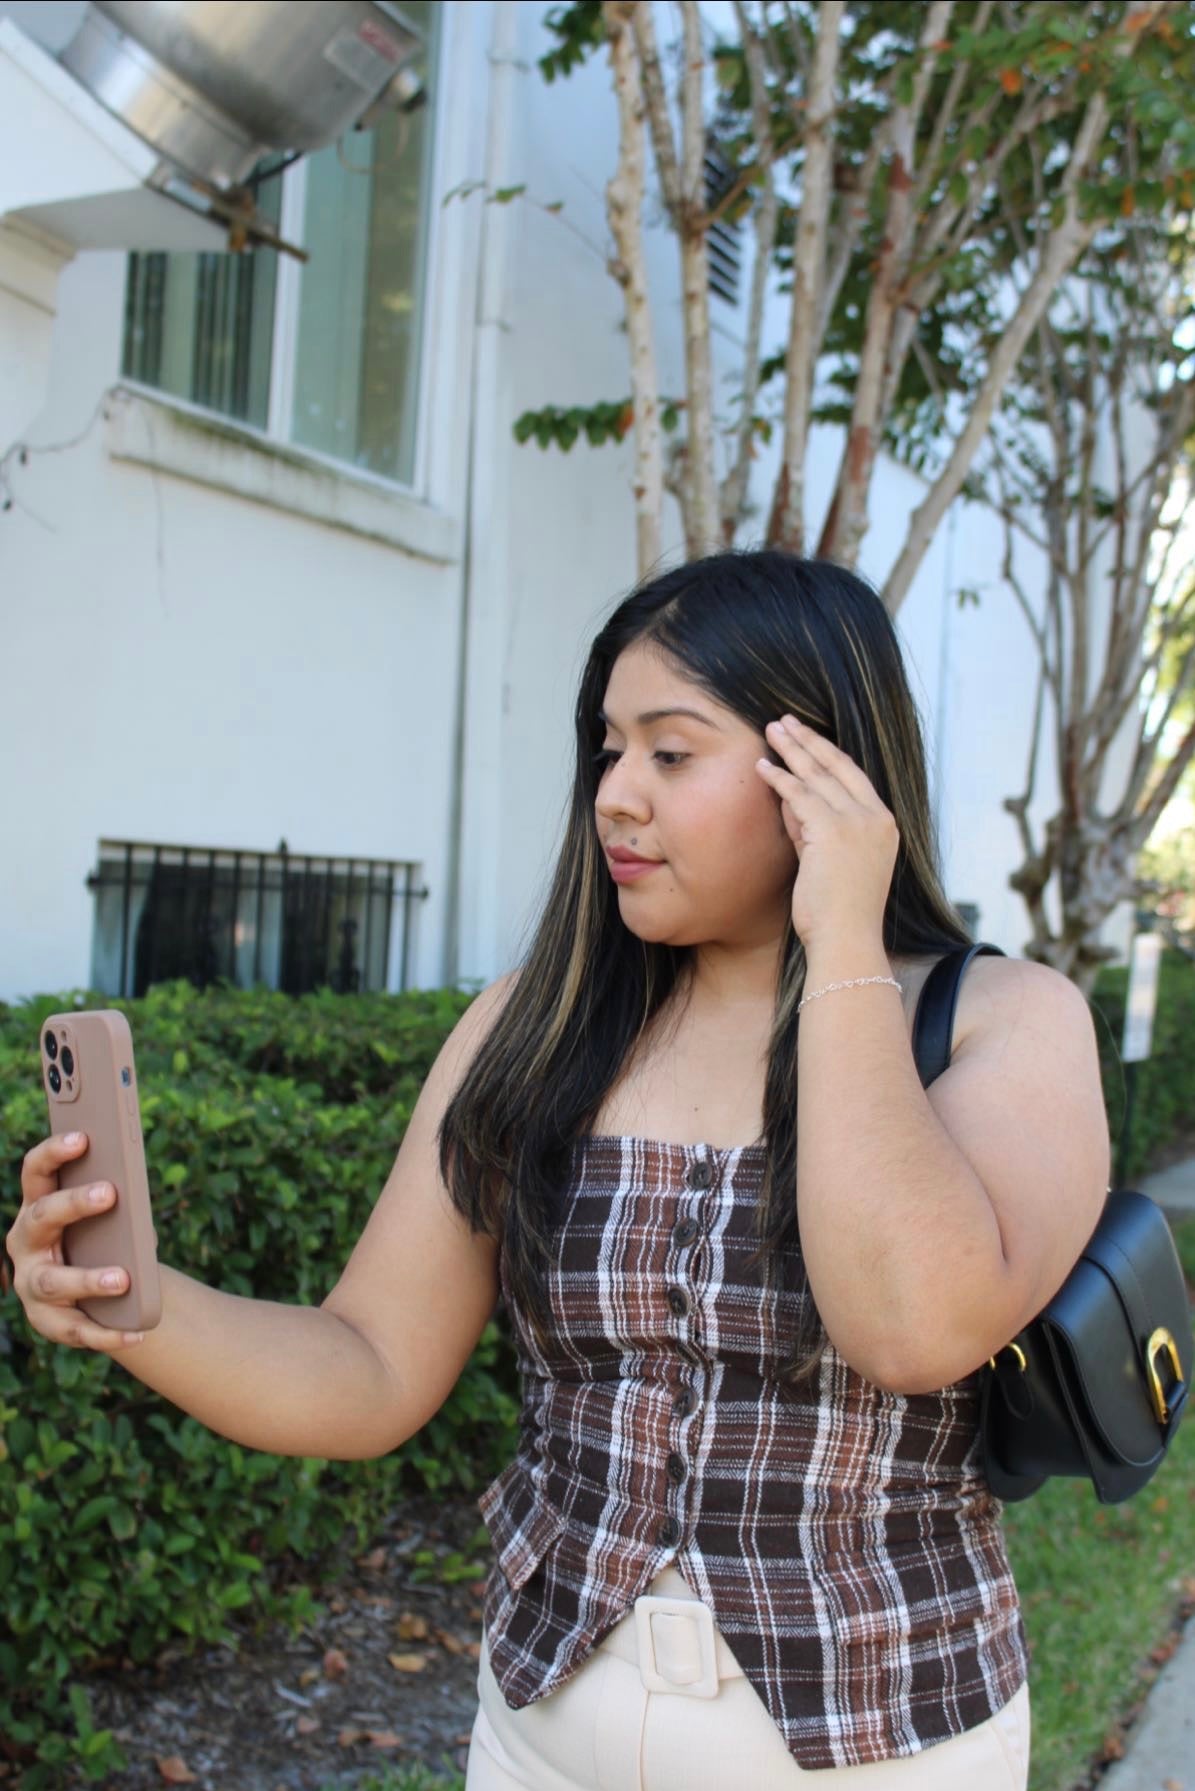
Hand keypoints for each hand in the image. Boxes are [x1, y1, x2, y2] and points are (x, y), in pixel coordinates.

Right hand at [7, 1132, 143, 1351]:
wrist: (100, 1291)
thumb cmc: (104, 1238)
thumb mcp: (110, 1218)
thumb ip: (116, 1203)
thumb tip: (134, 1192)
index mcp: (38, 1206)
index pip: (36, 1172)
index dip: (53, 1152)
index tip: (82, 1137)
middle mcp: (26, 1243)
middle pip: (42, 1217)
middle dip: (73, 1203)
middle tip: (109, 1193)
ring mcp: (32, 1284)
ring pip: (54, 1281)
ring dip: (89, 1279)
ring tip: (123, 1279)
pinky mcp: (48, 1322)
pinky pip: (77, 1329)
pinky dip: (109, 1333)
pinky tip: (137, 1332)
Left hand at [754, 715, 898, 947]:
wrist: (846, 939)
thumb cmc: (836, 913)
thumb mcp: (829, 861)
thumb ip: (814, 829)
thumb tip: (790, 801)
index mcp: (884, 825)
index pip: (854, 778)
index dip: (828, 755)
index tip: (808, 738)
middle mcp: (876, 818)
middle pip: (839, 766)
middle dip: (810, 740)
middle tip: (786, 720)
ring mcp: (857, 822)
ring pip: (818, 775)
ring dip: (792, 750)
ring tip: (772, 730)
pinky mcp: (833, 830)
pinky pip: (801, 795)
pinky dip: (780, 778)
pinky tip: (763, 767)